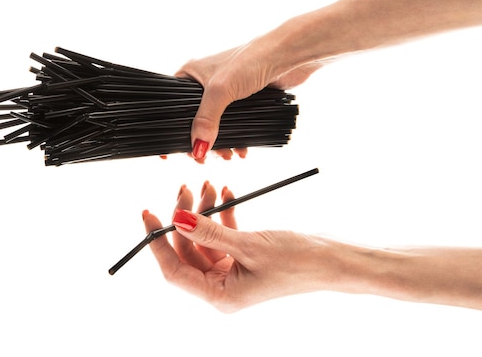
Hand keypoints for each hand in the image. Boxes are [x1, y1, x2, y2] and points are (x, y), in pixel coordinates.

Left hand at [142, 181, 336, 311]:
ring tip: (210, 185)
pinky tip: (227, 193)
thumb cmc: (297, 262)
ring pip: (204, 239)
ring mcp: (233, 272)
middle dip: (185, 218)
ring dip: (205, 212)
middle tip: (185, 189)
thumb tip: (176, 220)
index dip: (158, 243)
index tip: (149, 215)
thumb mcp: (248, 245)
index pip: (175, 271)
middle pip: (188, 251)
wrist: (333, 261)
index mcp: (220, 296)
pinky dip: (223, 214)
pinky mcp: (244, 258)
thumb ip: (209, 232)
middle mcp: (223, 287)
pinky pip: (223, 234)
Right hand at [176, 43, 321, 161]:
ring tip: (228, 155)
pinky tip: (241, 149)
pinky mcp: (243, 102)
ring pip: (215, 126)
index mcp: (191, 75)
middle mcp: (204, 84)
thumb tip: (197, 147)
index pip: (173, 106)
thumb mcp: (220, 90)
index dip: (174, 128)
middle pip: (194, 121)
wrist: (287, 56)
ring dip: (220, 144)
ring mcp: (224, 93)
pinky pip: (234, 126)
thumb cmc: (250, 60)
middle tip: (206, 157)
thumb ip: (206, 119)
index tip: (175, 150)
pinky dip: (236, 140)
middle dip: (201, 142)